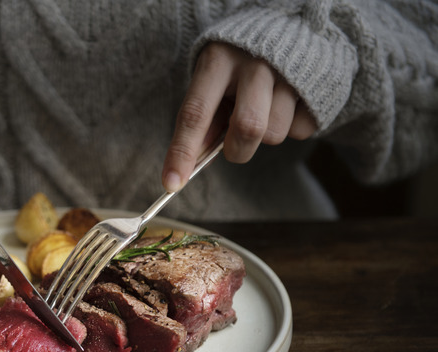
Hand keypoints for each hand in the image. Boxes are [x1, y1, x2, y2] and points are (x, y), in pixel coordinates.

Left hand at [162, 42, 316, 191]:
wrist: (288, 30)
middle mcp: (255, 63)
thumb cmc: (238, 66)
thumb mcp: (213, 80)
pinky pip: (300, 130)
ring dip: (264, 136)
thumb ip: (204, 117)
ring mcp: (290, 73)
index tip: (171, 184)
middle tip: (233, 145)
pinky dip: (289, 127)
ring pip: (274, 134)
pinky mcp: (317, 85)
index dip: (182, 152)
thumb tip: (193, 161)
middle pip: (247, 128)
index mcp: (219, 60)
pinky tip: (285, 104)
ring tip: (263, 108)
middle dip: (237, 150)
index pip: (196, 113)